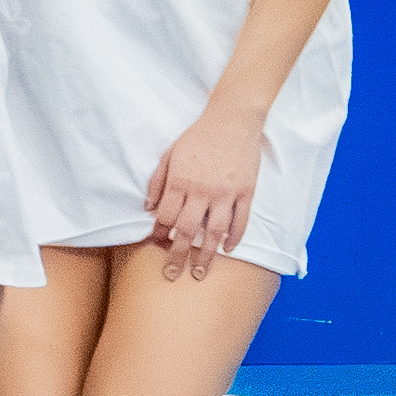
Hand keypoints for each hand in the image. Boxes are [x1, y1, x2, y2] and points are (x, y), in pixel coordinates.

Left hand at [142, 104, 267, 281]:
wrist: (232, 121)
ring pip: (215, 232)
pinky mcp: (247, 192)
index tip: (154, 247)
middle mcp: (202, 191)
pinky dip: (235, 237)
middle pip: (188, 230)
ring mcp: (226, 193)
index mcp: (180, 182)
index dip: (158, 233)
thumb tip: (148, 209)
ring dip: (207, 255)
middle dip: (178, 255)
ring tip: (201, 272)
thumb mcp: (169, 155)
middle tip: (172, 275)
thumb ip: (158, 183)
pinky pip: (241, 220)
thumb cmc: (197, 138)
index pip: (166, 217)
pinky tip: (227, 249)